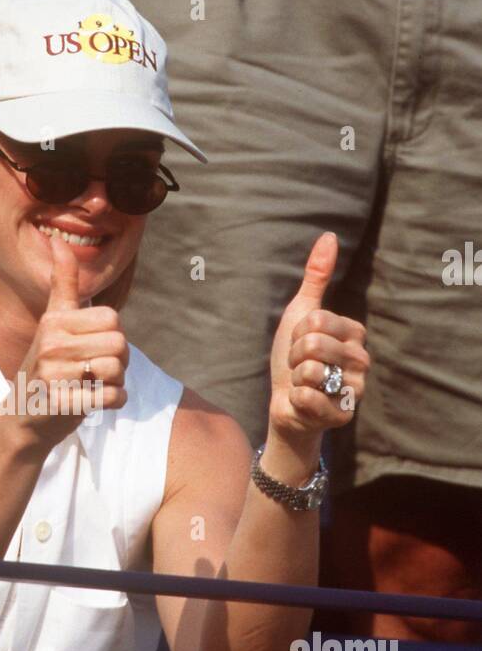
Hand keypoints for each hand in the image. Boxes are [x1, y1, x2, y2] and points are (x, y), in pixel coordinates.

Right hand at [5, 235, 128, 449]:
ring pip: (117, 370)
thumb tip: (60, 241)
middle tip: (97, 371)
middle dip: (119, 361)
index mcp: (53, 321)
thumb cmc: (48, 366)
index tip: (95, 347)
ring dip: (116, 382)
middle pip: (119, 344)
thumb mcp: (52, 322)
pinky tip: (96, 401)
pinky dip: (114, 401)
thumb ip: (62, 283)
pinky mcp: (63, 403)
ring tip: (95, 385)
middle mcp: (51, 344)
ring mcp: (54, 375)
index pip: (113, 319)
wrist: (24, 417)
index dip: (113, 335)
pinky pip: (113, 396)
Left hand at [268, 232, 369, 443]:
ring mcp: (356, 390)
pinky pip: (309, 398)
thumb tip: (330, 235)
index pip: (316, 320)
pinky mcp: (344, 416)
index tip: (300, 344)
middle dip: (295, 356)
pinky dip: (296, 400)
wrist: (287, 405)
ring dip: (296, 379)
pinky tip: (304, 403)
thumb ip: (316, 278)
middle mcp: (362, 360)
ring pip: (312, 371)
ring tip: (304, 384)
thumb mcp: (301, 313)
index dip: (297, 332)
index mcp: (355, 333)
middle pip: (314, 344)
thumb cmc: (294, 358)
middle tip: (300, 366)